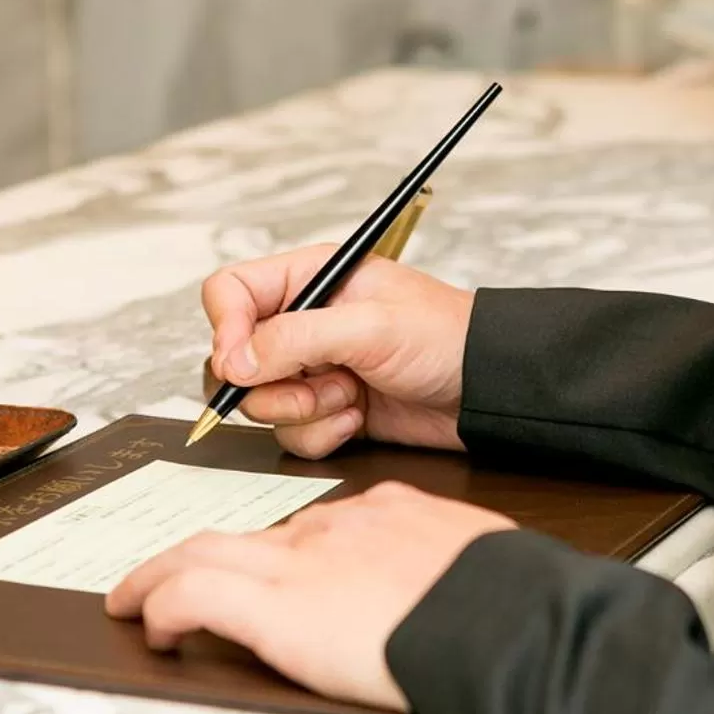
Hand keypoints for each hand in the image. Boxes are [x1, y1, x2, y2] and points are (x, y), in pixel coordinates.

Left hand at [105, 483, 514, 711]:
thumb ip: (455, 574)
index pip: (312, 527)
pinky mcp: (274, 603)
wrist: (507, 624)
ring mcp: (300, 563)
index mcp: (388, 516)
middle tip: (164, 575)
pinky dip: (160, 605)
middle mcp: (334, 530)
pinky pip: (191, 592)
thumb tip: (458, 599)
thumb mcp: (492, 570)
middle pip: (246, 533)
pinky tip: (151, 628)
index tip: (267, 572)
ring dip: (157, 576)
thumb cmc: (514, 609)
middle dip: (199, 554)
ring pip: (200, 551)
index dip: (276, 553)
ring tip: (132, 598)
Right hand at [202, 245, 473, 458]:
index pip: (229, 293)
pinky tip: (360, 418)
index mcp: (308, 279)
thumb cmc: (445, 337)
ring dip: (303, 410)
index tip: (240, 363)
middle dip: (268, 385)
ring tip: (350, 397)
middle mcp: (301, 323)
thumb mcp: (369, 327)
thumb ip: (294, 339)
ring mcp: (311, 370)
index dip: (225, 329)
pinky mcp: (326, 411)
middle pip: (233, 359)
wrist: (488, 390)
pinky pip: (292, 434)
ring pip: (261, 403)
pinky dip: (323, 433)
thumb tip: (232, 363)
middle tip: (312, 387)